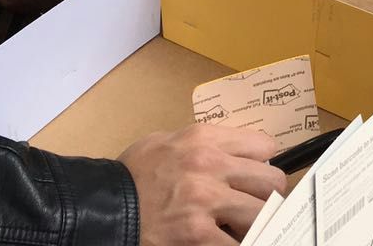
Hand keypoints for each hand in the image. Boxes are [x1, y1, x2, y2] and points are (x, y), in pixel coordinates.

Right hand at [119, 124, 286, 245]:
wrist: (101, 207)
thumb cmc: (132, 175)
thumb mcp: (167, 142)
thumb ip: (205, 145)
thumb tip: (237, 156)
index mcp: (203, 138)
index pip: (264, 145)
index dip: (263, 164)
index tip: (256, 177)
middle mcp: (209, 164)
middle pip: (271, 180)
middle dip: (267, 196)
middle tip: (255, 207)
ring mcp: (205, 200)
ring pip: (263, 212)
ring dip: (257, 223)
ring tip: (243, 227)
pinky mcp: (197, 234)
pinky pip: (239, 243)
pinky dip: (240, 243)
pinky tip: (229, 241)